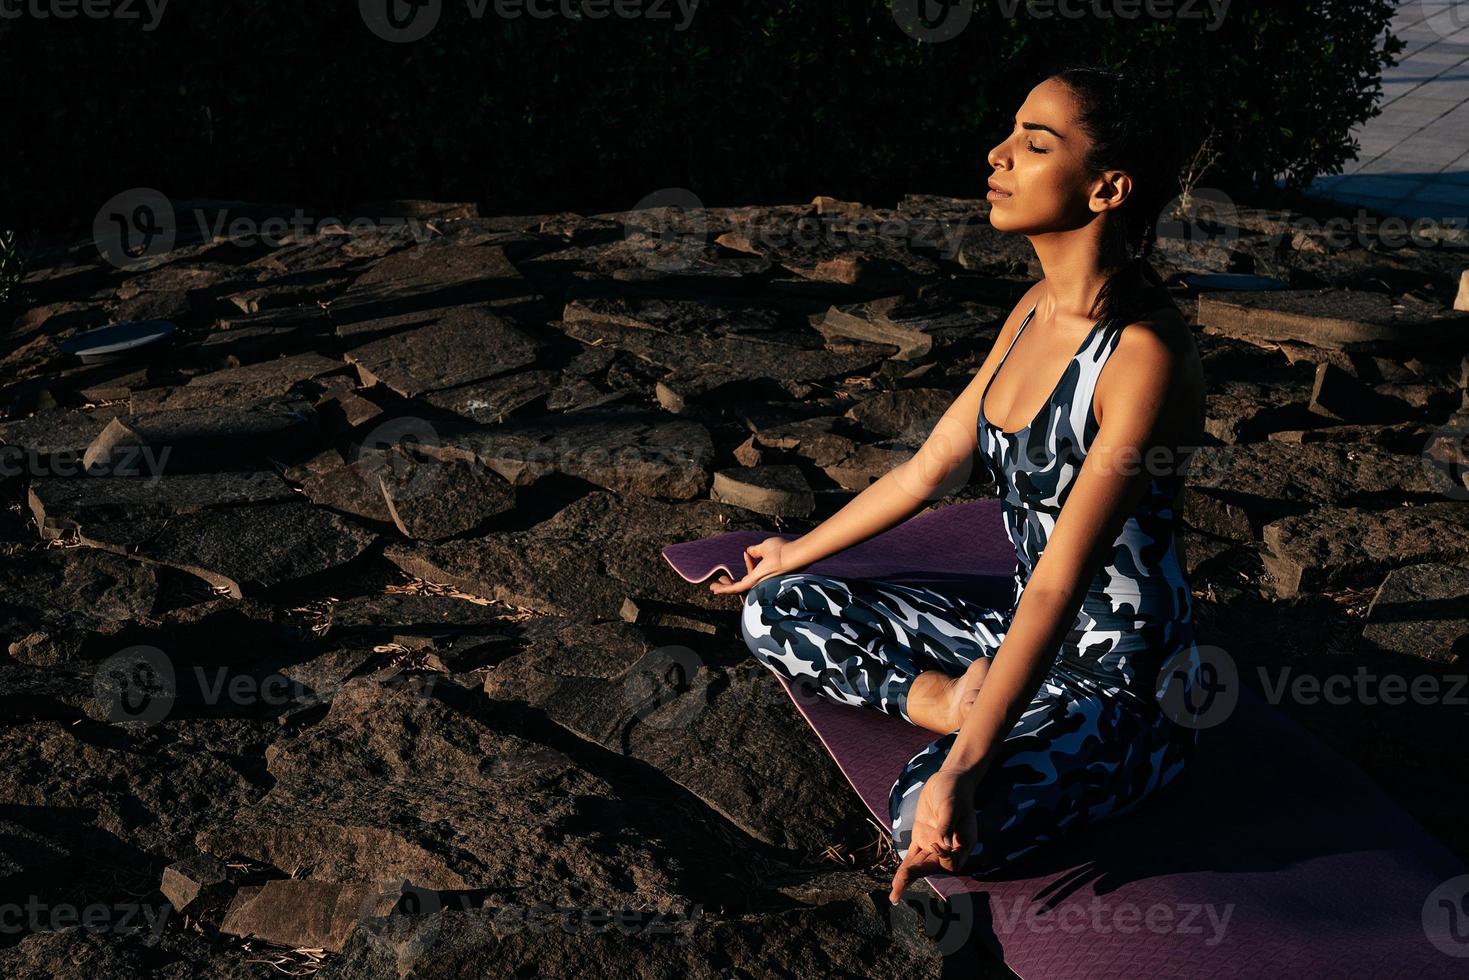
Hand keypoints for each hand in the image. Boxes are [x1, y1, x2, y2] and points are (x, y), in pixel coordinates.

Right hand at [708, 535, 789, 595]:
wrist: (789, 555)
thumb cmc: (781, 550)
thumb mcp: (764, 548)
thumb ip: (755, 550)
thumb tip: (747, 551)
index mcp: (765, 572)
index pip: (753, 571)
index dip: (748, 564)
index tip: (745, 554)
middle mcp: (761, 581)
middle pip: (742, 585)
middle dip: (730, 584)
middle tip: (719, 581)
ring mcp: (756, 583)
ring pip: (737, 589)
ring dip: (724, 589)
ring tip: (713, 588)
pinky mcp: (752, 583)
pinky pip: (736, 588)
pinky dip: (725, 589)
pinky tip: (715, 589)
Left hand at [888, 769, 978, 904]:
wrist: (950, 780)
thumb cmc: (956, 792)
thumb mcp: (952, 805)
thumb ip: (948, 824)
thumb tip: (943, 843)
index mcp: (961, 845)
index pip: (950, 863)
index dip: (942, 859)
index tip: (935, 844)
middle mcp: (948, 849)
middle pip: (931, 868)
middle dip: (914, 879)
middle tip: (897, 892)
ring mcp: (933, 844)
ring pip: (919, 865)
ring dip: (906, 879)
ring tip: (894, 895)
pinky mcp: (922, 838)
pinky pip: (913, 856)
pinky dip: (905, 867)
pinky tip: (897, 881)